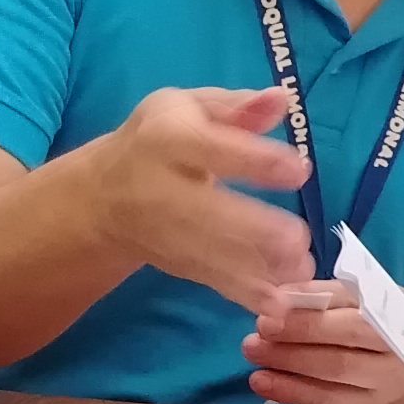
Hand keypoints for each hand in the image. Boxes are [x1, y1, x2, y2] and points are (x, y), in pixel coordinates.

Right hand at [88, 85, 313, 312]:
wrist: (102, 198)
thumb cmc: (159, 139)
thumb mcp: (188, 107)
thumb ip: (236, 107)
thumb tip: (281, 99)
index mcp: (167, 140)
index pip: (211, 149)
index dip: (254, 160)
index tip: (300, 169)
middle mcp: (162, 190)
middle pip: (206, 211)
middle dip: (252, 228)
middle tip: (298, 239)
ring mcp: (168, 234)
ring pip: (211, 254)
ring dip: (256, 269)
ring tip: (300, 275)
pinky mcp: (178, 264)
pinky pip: (213, 280)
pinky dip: (245, 294)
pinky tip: (280, 303)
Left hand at [238, 280, 403, 403]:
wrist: (399, 393)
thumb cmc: (367, 344)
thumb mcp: (355, 315)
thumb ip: (324, 302)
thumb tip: (279, 297)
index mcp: (393, 308)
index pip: (352, 295)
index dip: (312, 295)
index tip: (276, 297)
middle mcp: (397, 342)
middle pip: (350, 331)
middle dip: (301, 327)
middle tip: (261, 325)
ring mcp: (387, 380)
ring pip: (336, 366)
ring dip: (289, 357)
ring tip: (253, 349)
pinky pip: (327, 399)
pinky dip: (291, 390)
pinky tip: (262, 381)